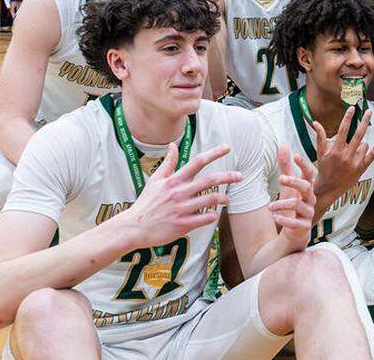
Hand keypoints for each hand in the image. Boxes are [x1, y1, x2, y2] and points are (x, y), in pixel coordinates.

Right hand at [122, 144, 238, 248]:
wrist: (133, 227)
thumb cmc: (146, 203)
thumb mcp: (155, 181)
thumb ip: (168, 163)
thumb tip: (172, 145)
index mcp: (174, 180)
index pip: (197, 162)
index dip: (214, 153)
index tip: (227, 147)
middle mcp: (179, 192)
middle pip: (210, 180)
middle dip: (228, 176)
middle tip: (240, 176)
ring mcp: (182, 208)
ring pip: (211, 199)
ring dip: (223, 199)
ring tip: (226, 200)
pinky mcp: (182, 224)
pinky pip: (205, 218)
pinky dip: (212, 216)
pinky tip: (213, 215)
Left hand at [268, 145, 317, 248]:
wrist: (295, 232)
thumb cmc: (292, 205)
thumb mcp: (287, 185)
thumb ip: (286, 167)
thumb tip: (283, 145)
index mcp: (306, 188)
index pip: (309, 173)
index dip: (303, 164)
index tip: (295, 155)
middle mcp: (310, 199)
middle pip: (306, 187)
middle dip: (294, 181)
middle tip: (280, 178)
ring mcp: (308, 213)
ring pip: (298, 205)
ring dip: (282, 204)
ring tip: (269, 206)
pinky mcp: (304, 227)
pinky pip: (297, 223)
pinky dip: (285, 220)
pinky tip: (275, 217)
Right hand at [309, 107, 373, 201]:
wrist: (329, 189)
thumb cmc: (324, 169)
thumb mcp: (320, 153)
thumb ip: (320, 137)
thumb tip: (315, 122)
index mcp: (336, 150)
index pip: (343, 130)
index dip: (348, 118)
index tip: (352, 108)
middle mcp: (347, 156)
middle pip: (358, 134)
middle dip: (364, 121)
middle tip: (368, 111)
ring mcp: (356, 162)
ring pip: (364, 144)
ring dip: (360, 144)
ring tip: (351, 153)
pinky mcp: (362, 168)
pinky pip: (373, 154)